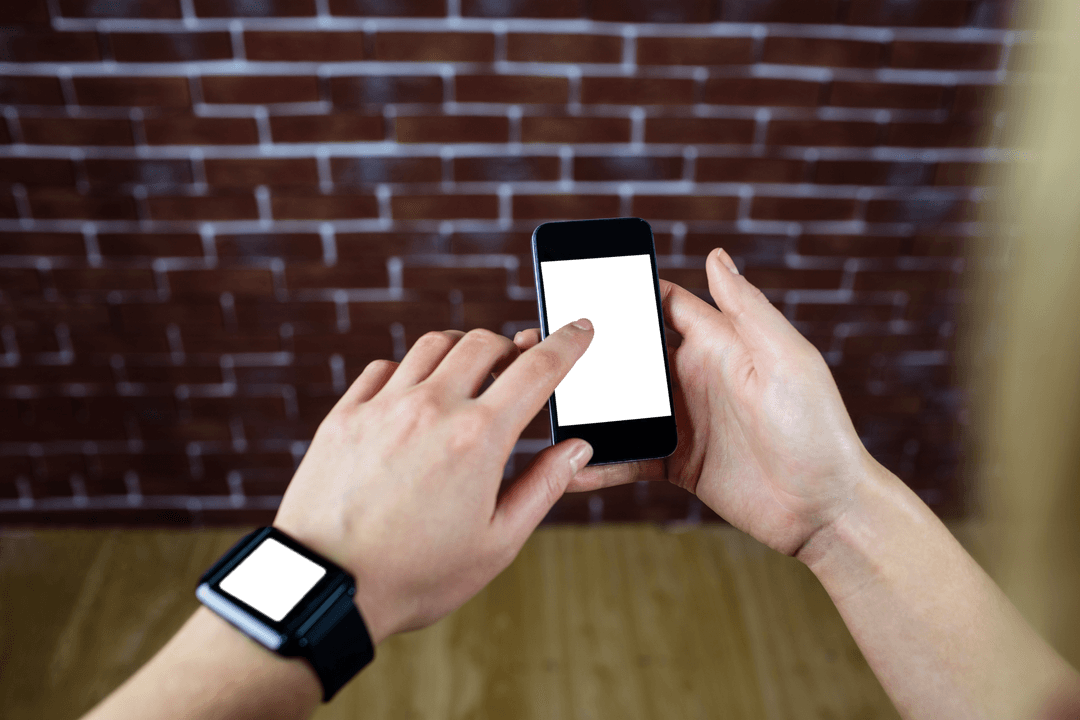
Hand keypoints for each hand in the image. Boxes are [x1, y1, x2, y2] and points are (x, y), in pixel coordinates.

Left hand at [272, 319, 595, 645]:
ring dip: (461, 351)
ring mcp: (382, 407)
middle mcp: (431, 408)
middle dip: (510, 347)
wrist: (325, 589)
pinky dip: (409, 369)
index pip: (537, 369)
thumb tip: (577, 450)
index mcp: (478, 439)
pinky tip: (413, 395)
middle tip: (516, 368)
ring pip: (432, 345)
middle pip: (483, 343)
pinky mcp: (344, 416)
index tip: (580, 329)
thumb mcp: (497, 544)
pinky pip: (382, 367)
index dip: (567, 343)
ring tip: (467, 377)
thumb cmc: (416, 575)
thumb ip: (543, 488)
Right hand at [515, 248, 881, 555]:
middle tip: (541, 345)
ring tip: (544, 402)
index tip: (583, 284)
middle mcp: (695, 378)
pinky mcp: (677, 464)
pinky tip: (569, 467)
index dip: (629, 291)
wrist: (826, 509)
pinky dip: (600, 462)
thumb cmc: (818, 427)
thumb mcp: (787, 359)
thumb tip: (717, 254)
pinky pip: (629, 457)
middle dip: (591, 348)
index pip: (664, 306)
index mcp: (719, 345)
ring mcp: (683, 422)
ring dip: (588, 403)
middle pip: (632, 354)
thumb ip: (747, 310)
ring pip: (622, 404)